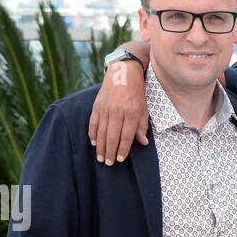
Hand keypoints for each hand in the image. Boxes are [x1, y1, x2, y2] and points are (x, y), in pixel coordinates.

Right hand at [88, 50, 149, 165]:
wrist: (123, 73)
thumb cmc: (136, 93)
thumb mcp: (143, 109)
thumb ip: (141, 126)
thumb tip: (143, 143)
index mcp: (131, 113)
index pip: (126, 136)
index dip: (123, 149)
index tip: (120, 159)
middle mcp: (117, 111)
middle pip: (113, 136)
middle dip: (110, 152)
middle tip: (109, 163)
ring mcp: (105, 108)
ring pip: (102, 132)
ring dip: (101, 147)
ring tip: (101, 158)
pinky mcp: (97, 105)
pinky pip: (93, 123)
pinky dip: (93, 134)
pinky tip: (94, 143)